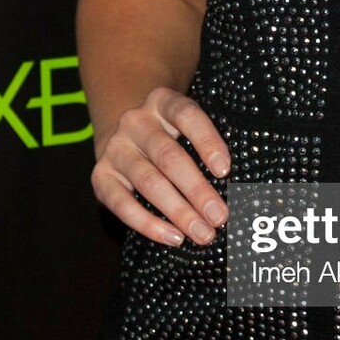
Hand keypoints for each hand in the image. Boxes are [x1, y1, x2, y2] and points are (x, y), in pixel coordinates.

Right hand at [90, 87, 230, 246]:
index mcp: (162, 102)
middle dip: (197, 190)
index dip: (207, 141)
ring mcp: (115, 148)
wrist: (121, 131)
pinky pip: (121, 204)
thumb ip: (204, 144)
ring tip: (202, 233)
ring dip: (178, 211)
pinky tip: (173, 237)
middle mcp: (135, 122)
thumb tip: (239, 185)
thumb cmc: (169, 133)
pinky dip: (148, 224)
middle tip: (219, 216)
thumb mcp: (184, 124)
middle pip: (168, 156)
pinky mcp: (100, 175)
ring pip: (148, 181)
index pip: (187, 116)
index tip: (225, 171)